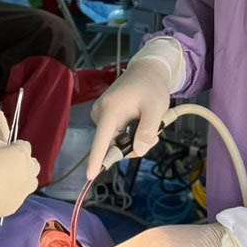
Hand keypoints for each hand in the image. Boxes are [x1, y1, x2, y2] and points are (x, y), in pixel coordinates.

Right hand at [0, 141, 39, 217]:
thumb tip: (2, 149)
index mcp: (19, 155)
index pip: (25, 146)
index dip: (15, 146)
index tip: (8, 149)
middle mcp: (26, 173)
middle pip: (33, 165)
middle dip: (23, 163)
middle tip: (8, 164)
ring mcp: (22, 192)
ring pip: (30, 183)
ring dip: (22, 179)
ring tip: (6, 179)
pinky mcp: (15, 206)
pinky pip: (18, 197)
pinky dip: (12, 193)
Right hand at [87, 52, 175, 178]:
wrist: (147, 70)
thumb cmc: (151, 87)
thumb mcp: (156, 109)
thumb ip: (147, 131)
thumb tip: (138, 150)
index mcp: (110, 111)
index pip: (101, 140)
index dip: (97, 159)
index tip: (90, 176)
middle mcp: (100, 114)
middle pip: (112, 145)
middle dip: (133, 146)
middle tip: (153, 135)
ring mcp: (101, 115)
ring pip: (116, 141)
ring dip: (134, 140)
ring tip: (149, 123)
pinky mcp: (105, 116)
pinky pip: (116, 135)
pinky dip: (130, 134)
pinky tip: (140, 122)